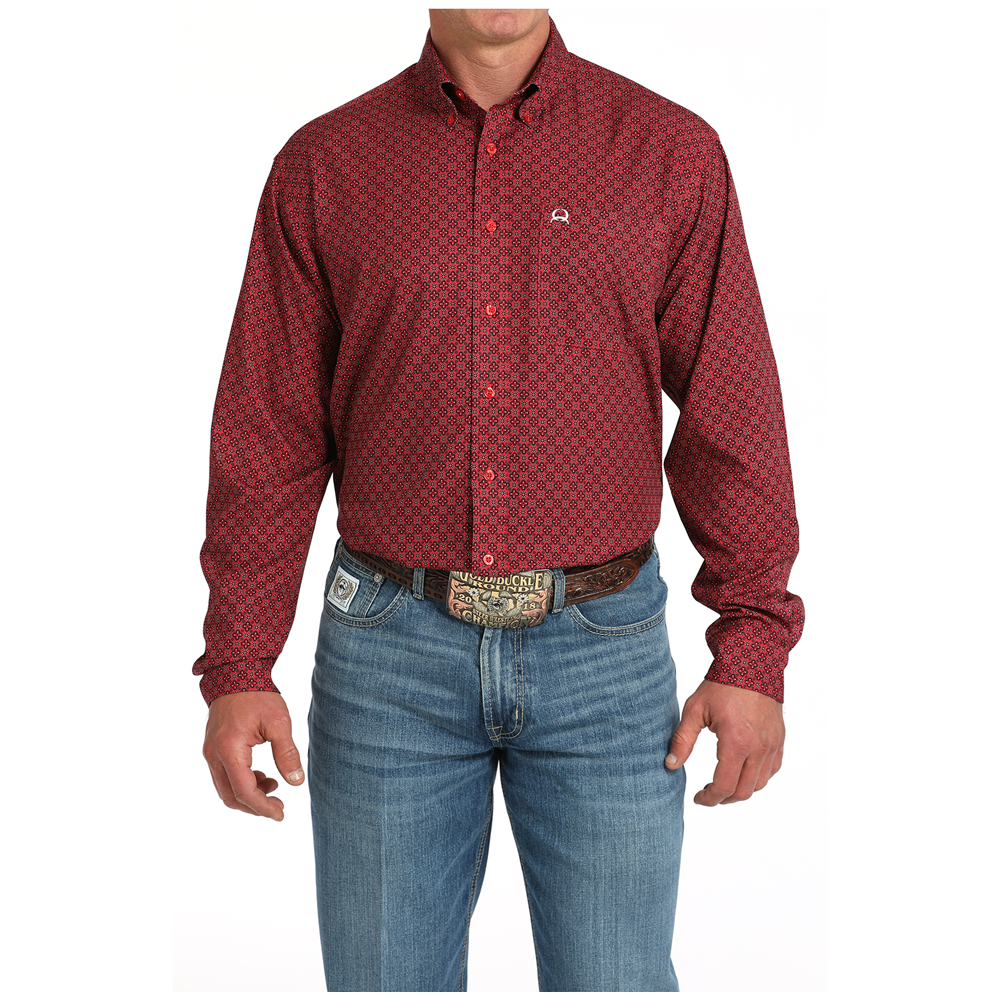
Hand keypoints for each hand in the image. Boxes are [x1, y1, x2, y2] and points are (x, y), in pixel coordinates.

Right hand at [203, 691, 304, 820]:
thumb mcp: (278, 722)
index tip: (281, 814)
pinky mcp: (212, 749)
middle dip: (255, 806)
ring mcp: (210, 752)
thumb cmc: (257, 696)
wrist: (235, 674)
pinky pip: (224, 776)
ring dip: (248, 795)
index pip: (244, 791)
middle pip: (231, 796)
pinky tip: (262, 776)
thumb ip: (287, 753)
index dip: (263, 807)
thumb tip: (296, 782)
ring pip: (225, 789)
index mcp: (229, 750)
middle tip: (279, 807)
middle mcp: (214, 754)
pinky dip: (241, 783)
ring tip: (274, 786)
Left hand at [664, 679, 783, 805]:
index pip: (724, 786)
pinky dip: (758, 777)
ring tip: (724, 785)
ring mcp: (772, 745)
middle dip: (724, 799)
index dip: (709, 798)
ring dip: (741, 790)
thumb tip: (670, 765)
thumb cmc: (722, 685)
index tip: (698, 798)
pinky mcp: (779, 739)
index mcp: (736, 743)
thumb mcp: (695, 710)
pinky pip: (772, 769)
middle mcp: (758, 748)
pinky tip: (743, 771)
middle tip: (709, 794)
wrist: (752, 663)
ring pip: (760, 784)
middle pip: (743, 791)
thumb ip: (682, 740)